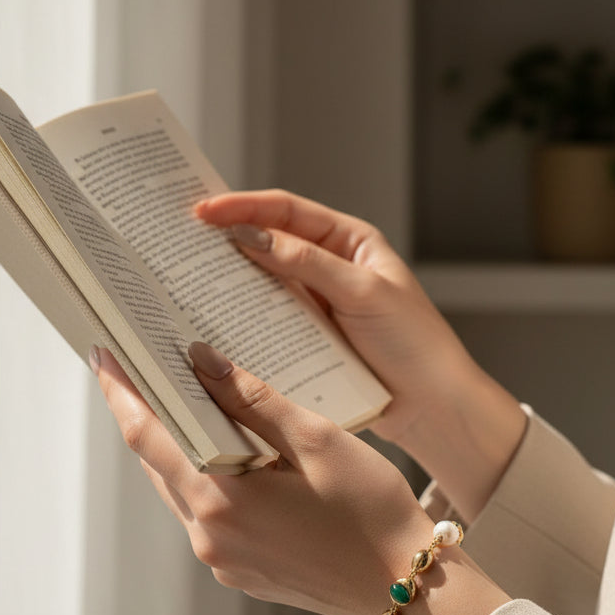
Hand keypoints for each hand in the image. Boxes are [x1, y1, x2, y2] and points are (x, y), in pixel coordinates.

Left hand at [92, 342, 509, 614]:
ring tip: (185, 402)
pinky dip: (208, 478)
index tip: (102, 355)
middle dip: (147, 414)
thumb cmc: (372, 509)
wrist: (407, 584)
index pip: (148, 436)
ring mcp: (223, 560)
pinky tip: (230, 453)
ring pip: (181, 489)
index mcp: (222, 500)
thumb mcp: (317, 439)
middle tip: (141, 367)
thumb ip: (252, 399)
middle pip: (158, 463)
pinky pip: (208, 515)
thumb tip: (200, 360)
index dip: (121, 393)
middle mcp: (210, 536)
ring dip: (179, 447)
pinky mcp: (241, 572)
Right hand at [195, 190, 526, 519]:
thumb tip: (252, 236)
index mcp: (348, 241)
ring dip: (229, 281)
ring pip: (262, 284)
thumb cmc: (414, 344)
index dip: (243, 206)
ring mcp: (315, 304)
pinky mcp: (306, 340)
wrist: (434, 408)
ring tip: (186, 279)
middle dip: (226, 239)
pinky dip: (242, 320)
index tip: (203, 212)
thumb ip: (308, 263)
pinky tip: (214, 322)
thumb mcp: (363, 293)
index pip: (287, 211)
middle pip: (268, 242)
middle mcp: (328, 267)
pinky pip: (267, 323)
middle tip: (181, 241)